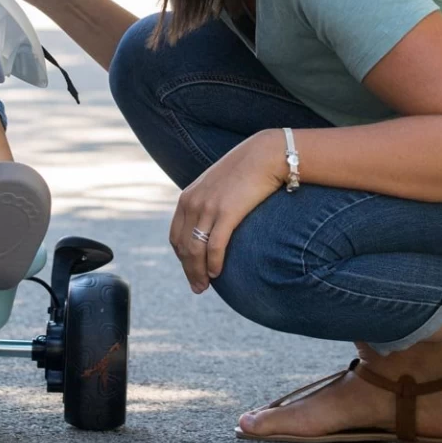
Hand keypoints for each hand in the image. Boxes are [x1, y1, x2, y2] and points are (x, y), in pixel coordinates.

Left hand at [169, 129, 285, 294]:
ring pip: (195, 249)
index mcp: (188, 197)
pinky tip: (217, 273)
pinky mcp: (227, 212)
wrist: (265, 155)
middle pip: (182, 246)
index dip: (181, 258)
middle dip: (188, 270)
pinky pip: (215, 246)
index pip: (176, 235)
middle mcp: (193, 202)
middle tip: (198, 288)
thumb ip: (211, 203)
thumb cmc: (246, 171)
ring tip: (204, 286)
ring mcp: (208, 207)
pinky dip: (213, 263)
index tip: (191, 270)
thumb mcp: (220, 186)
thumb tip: (214, 224)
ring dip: (198, 272)